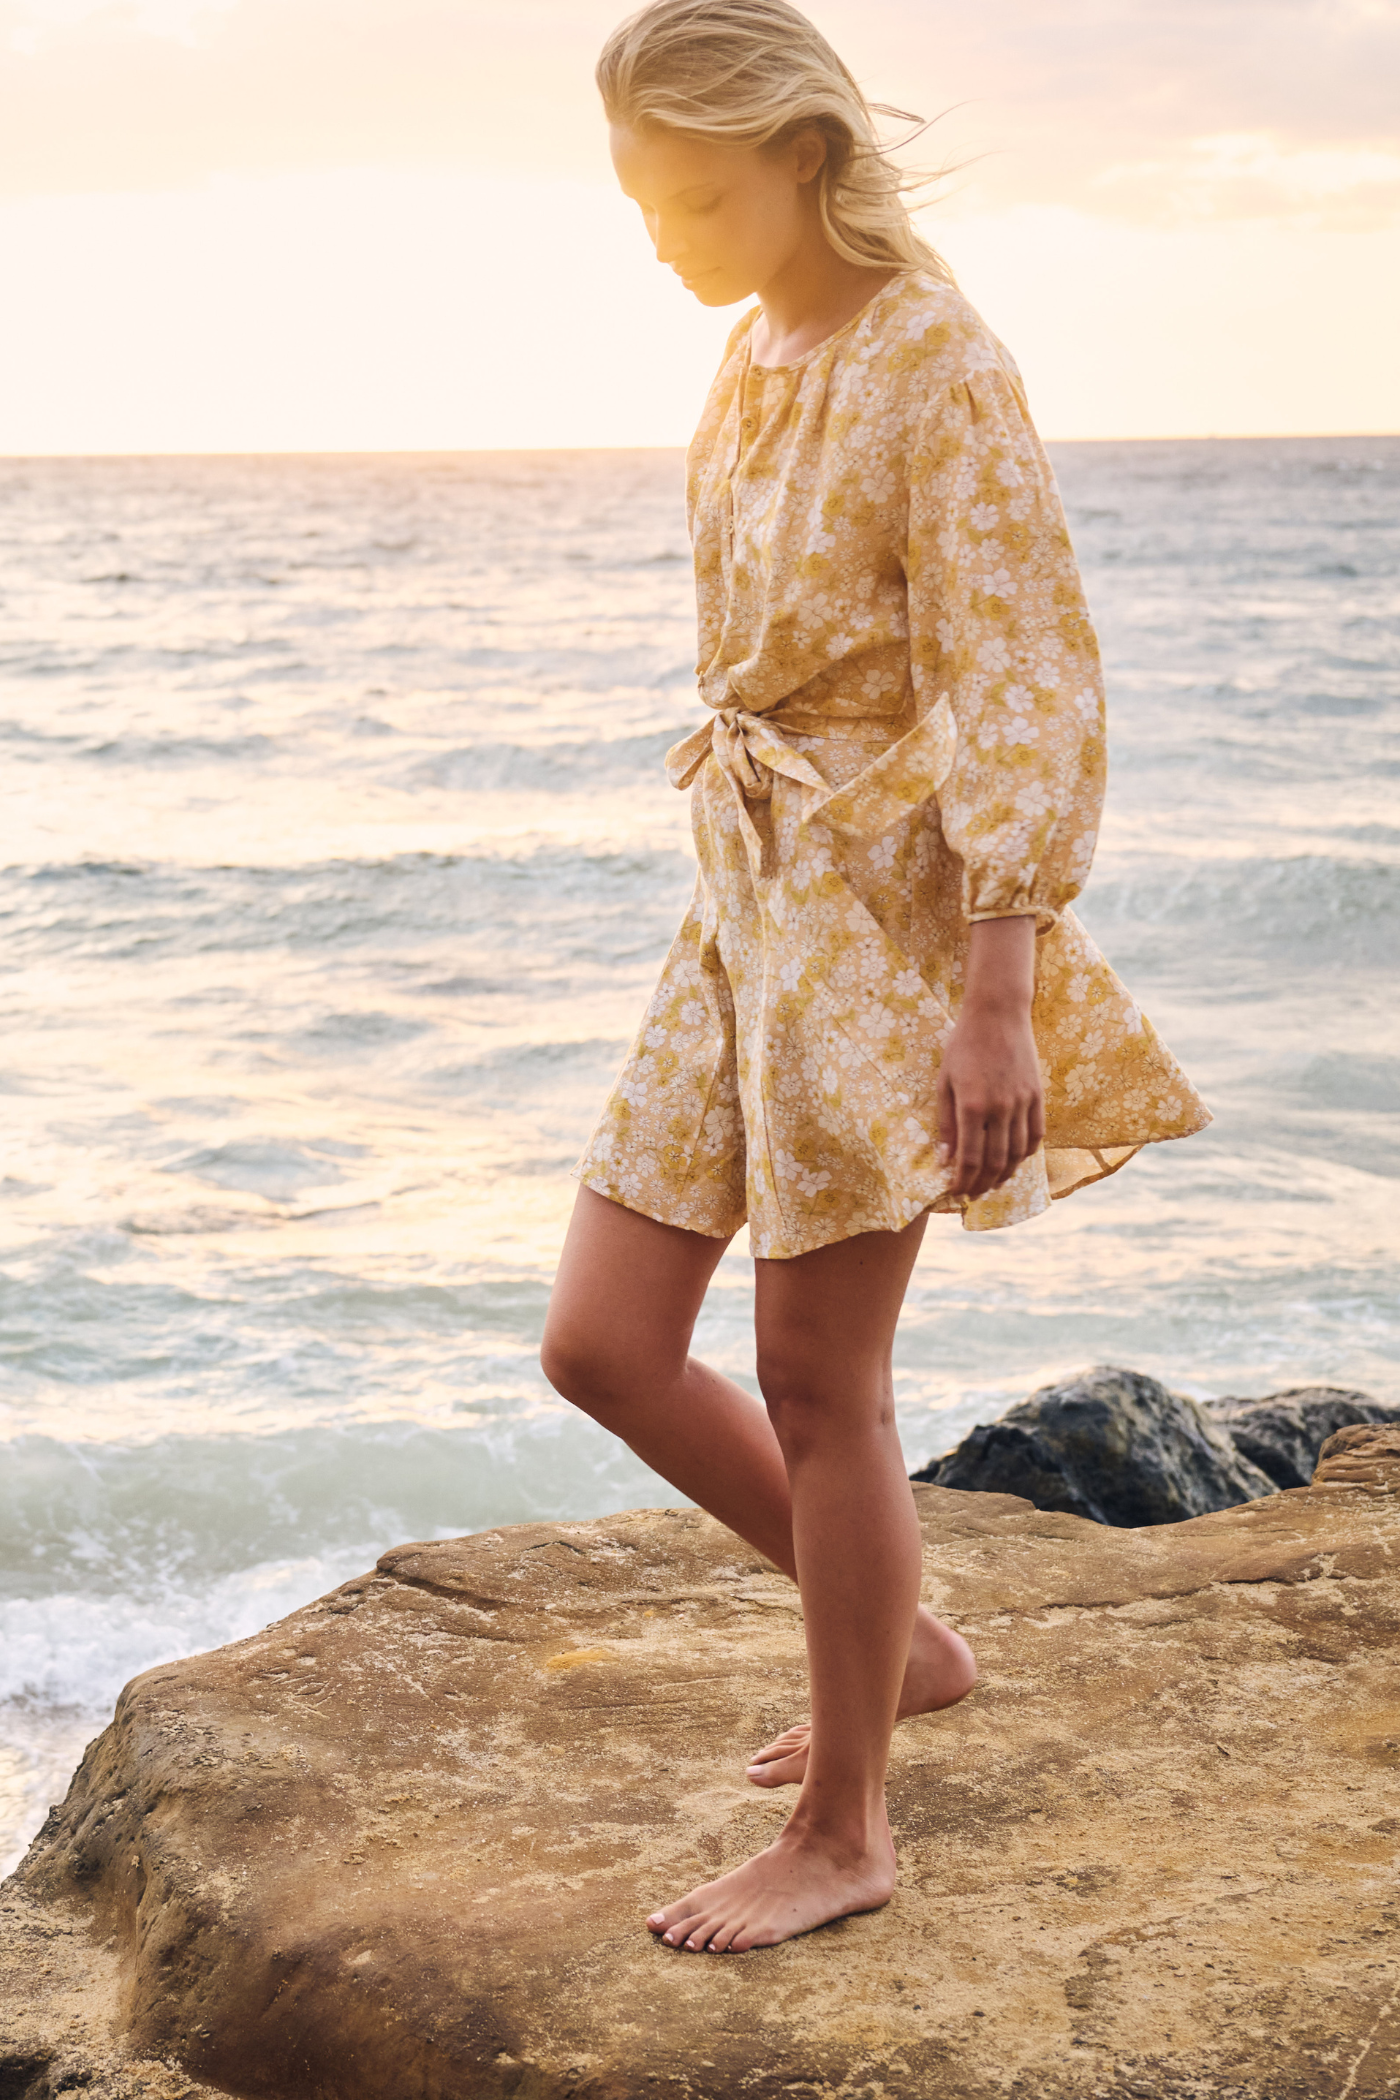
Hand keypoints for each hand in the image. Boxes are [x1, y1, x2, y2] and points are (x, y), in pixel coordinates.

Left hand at [936, 917, 1044, 1200]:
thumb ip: (945, 1123)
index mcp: (972, 1106)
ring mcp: (1022, 1103)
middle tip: (971, 1195)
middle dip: (981, 1184)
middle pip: (994, 1162)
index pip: (969, 1158)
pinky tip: (1014, 1162)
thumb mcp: (944, 1082)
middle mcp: (1000, 1108)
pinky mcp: (1037, 1096)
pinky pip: (1035, 1135)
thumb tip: (945, 1160)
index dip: (962, 1180)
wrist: (998, 1014)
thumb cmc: (963, 1045)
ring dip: (1004, 1175)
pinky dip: (1025, 1155)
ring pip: (1017, 1153)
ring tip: (990, 1185)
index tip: (954, 1190)